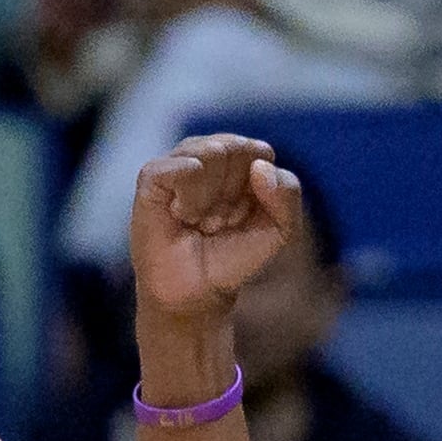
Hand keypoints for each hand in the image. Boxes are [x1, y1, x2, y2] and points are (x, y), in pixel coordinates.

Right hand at [131, 135, 303, 324]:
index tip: (242, 218)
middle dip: (233, 194)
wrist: (196, 291)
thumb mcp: (281, 229)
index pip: (260, 153)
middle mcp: (209, 151)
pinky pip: (184, 167)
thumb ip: (288, 192)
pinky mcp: (153, 175)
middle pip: (236, 149)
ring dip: (212, 198)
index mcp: (242, 158)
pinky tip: (182, 215)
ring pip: (212, 152)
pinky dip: (191, 198)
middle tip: (218, 222)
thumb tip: (259, 166)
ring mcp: (179, 160)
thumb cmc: (234, 256)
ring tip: (199, 220)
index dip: (257, 191)